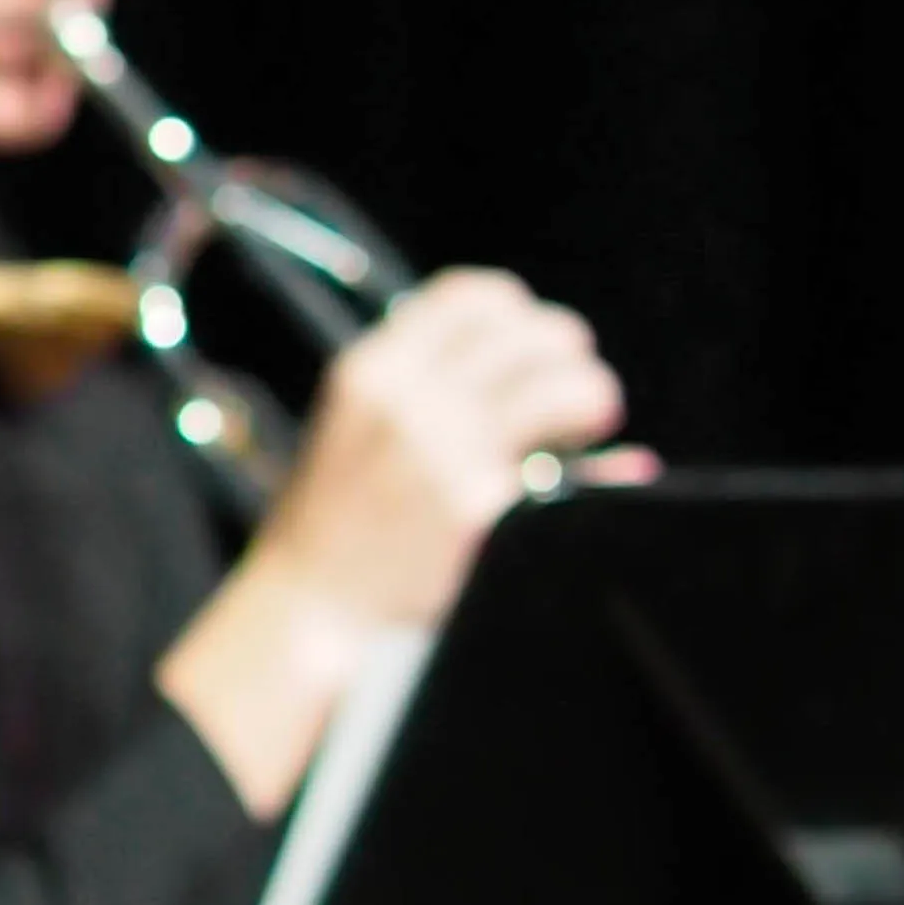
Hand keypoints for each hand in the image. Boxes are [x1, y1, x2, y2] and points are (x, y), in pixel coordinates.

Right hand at [157, 266, 640, 815]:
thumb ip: (425, 389)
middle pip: (530, 331)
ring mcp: (446, 450)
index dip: (518, 312)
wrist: (310, 608)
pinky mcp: (480, 505)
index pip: (470, 296)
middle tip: (572, 392)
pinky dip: (593, 466)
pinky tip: (584, 480)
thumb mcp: (357, 429)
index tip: (530, 345)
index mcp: (372, 370)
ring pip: (564, 382)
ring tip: (587, 425)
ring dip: (591, 396)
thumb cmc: (338, 526)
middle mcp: (409, 397)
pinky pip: (570, 465)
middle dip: (566, 354)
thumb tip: (539, 368)